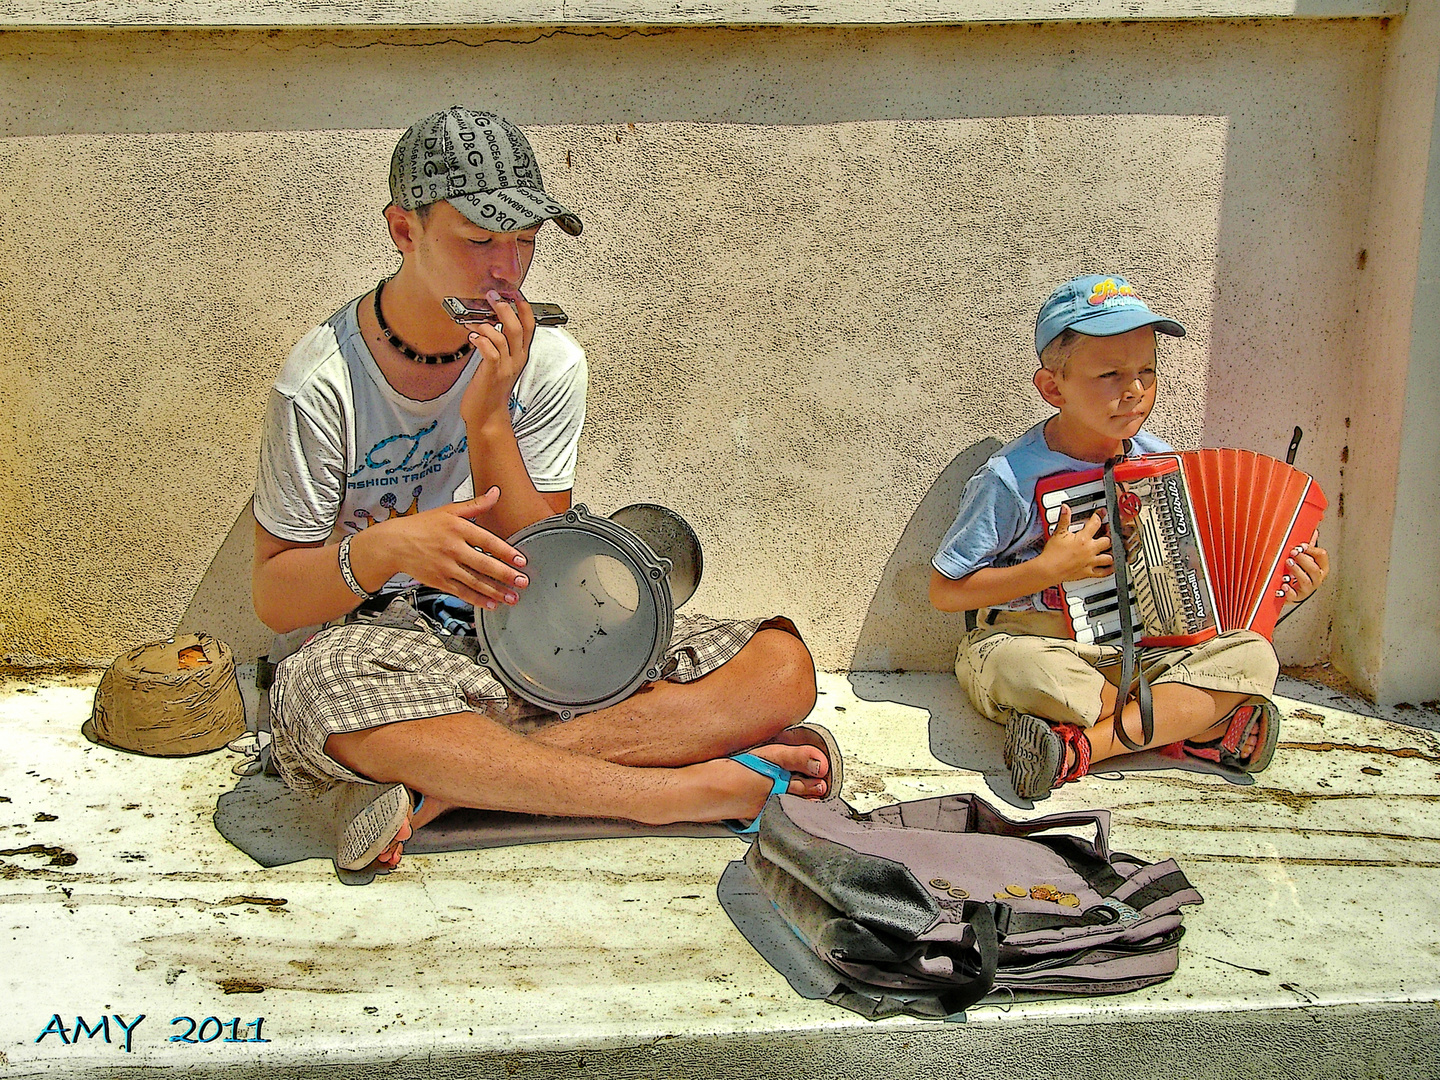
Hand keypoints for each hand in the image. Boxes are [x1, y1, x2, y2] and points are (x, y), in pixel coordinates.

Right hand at [375, 486, 528, 610]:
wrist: (393, 544)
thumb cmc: (422, 526)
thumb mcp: (448, 510)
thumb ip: (475, 505)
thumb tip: (495, 493)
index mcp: (457, 528)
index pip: (487, 541)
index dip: (506, 552)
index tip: (520, 560)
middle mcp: (452, 548)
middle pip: (484, 564)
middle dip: (506, 575)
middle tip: (522, 582)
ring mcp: (445, 566)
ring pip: (475, 582)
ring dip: (496, 591)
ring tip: (512, 597)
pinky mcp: (438, 581)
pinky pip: (461, 592)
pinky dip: (477, 600)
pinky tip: (491, 604)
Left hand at [460, 291, 535, 428]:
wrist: (486, 415)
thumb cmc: (489, 389)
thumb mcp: (499, 364)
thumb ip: (498, 345)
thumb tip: (487, 322)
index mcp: (519, 356)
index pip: (529, 327)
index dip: (524, 309)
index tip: (515, 293)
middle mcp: (516, 360)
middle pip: (517, 328)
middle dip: (505, 309)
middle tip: (492, 297)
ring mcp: (505, 367)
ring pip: (502, 337)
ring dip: (485, 325)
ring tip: (473, 323)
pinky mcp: (492, 374)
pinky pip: (490, 352)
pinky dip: (481, 340)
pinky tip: (472, 337)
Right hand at [1039, 504, 1113, 582]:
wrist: (1049, 569)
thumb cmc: (1053, 553)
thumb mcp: (1058, 533)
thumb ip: (1064, 519)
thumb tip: (1065, 508)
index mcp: (1083, 539)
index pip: (1095, 523)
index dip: (1099, 516)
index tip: (1101, 513)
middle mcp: (1090, 550)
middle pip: (1107, 541)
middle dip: (1109, 536)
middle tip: (1108, 532)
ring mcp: (1090, 562)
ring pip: (1109, 558)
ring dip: (1112, 553)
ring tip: (1113, 550)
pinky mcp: (1088, 572)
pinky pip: (1103, 572)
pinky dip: (1109, 570)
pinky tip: (1111, 567)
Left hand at [1279, 531, 1328, 603]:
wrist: (1295, 593)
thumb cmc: (1302, 574)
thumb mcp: (1307, 559)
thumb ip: (1309, 547)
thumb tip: (1314, 531)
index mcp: (1321, 567)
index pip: (1322, 556)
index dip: (1312, 549)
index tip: (1301, 545)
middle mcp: (1316, 578)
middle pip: (1314, 569)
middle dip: (1304, 560)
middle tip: (1293, 553)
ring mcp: (1308, 589)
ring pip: (1305, 580)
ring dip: (1296, 571)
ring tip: (1288, 563)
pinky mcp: (1297, 597)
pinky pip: (1294, 595)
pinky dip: (1289, 591)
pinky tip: (1283, 585)